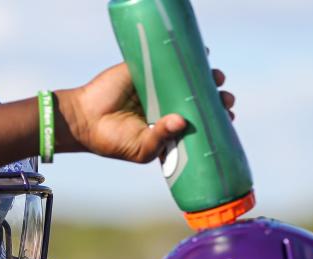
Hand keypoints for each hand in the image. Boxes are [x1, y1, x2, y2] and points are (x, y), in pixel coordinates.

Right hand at [56, 63, 234, 163]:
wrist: (85, 121)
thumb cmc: (113, 142)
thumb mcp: (142, 149)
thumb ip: (162, 139)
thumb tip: (182, 121)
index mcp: (168, 127)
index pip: (198, 122)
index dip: (215, 119)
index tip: (228, 118)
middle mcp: (166, 105)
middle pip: (198, 98)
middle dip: (216, 98)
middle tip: (225, 100)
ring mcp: (156, 86)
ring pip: (187, 78)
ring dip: (206, 77)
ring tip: (217, 79)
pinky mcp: (143, 69)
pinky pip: (166, 59)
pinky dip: (184, 55)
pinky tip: (201, 55)